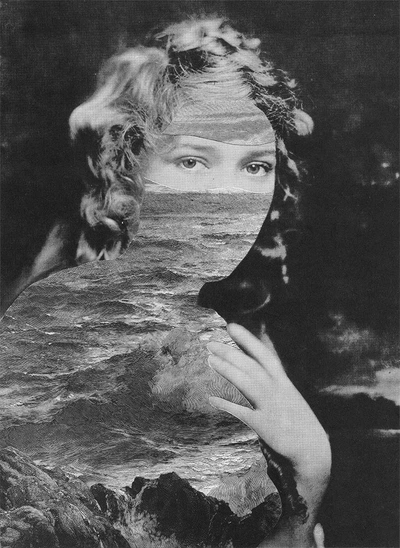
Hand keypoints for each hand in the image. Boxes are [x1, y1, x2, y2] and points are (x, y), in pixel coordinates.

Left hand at [208, 324, 330, 546]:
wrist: (313, 451)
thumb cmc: (298, 422)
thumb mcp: (289, 396)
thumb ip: (273, 381)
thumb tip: (258, 367)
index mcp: (284, 382)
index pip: (264, 354)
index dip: (248, 340)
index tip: (231, 326)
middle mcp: (278, 390)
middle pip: (251, 366)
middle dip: (230, 352)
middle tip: (210, 343)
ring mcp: (272, 406)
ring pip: (247, 382)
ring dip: (227, 369)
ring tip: (209, 360)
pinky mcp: (265, 425)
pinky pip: (241, 411)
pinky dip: (225, 404)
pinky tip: (211, 398)